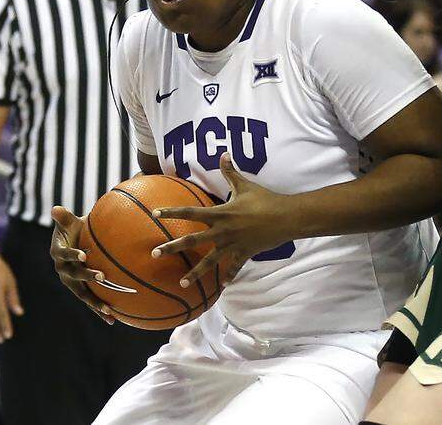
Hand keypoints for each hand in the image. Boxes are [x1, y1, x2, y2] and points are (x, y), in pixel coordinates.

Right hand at [50, 206, 114, 323]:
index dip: (72, 254)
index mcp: (58, 252)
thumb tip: (55, 209)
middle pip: (74, 276)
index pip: (64, 254)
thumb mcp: (68, 222)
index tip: (83, 255)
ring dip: (95, 303)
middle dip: (87, 277)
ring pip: (82, 294)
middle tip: (101, 277)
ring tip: (109, 311)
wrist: (73, 243)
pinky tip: (113, 319)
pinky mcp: (80, 290)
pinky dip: (99, 310)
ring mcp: (71, 282)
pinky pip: (90, 301)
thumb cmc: (72, 229)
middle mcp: (62, 270)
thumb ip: (62, 217)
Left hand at [151, 152, 289, 288]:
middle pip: (193, 241)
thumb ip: (231, 172)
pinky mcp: (245, 253)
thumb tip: (223, 154)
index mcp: (220, 214)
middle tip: (155, 254)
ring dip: (195, 273)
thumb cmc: (265, 199)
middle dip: (172, 248)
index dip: (172, 212)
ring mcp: (233, 245)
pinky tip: (221, 286)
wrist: (286, 217)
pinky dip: (229, 276)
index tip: (155, 214)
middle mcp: (223, 231)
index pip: (190, 213)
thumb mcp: (245, 184)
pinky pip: (235, 267)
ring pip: (210, 262)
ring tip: (181, 283)